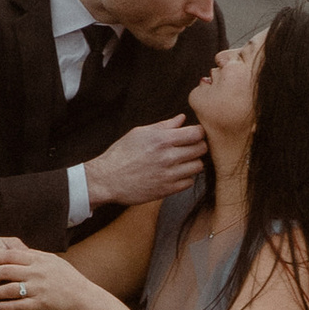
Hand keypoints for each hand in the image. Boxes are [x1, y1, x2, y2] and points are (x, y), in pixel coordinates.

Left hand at [0, 241, 92, 309]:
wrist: (84, 296)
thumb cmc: (68, 278)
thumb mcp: (53, 261)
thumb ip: (36, 256)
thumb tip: (19, 250)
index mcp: (39, 260)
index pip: (12, 255)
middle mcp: (37, 273)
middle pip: (6, 271)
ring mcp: (39, 288)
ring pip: (9, 289)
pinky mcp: (42, 304)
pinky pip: (20, 306)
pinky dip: (7, 307)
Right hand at [87, 116, 206, 208]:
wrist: (107, 179)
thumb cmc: (121, 154)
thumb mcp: (139, 133)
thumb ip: (163, 126)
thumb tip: (181, 119)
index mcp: (162, 140)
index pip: (196, 133)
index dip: (198, 132)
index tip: (193, 134)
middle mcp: (168, 157)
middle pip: (201, 149)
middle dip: (198, 146)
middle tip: (189, 147)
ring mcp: (169, 175)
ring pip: (198, 166)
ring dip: (193, 162)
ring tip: (181, 161)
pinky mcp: (167, 190)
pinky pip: (189, 182)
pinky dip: (186, 177)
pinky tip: (175, 173)